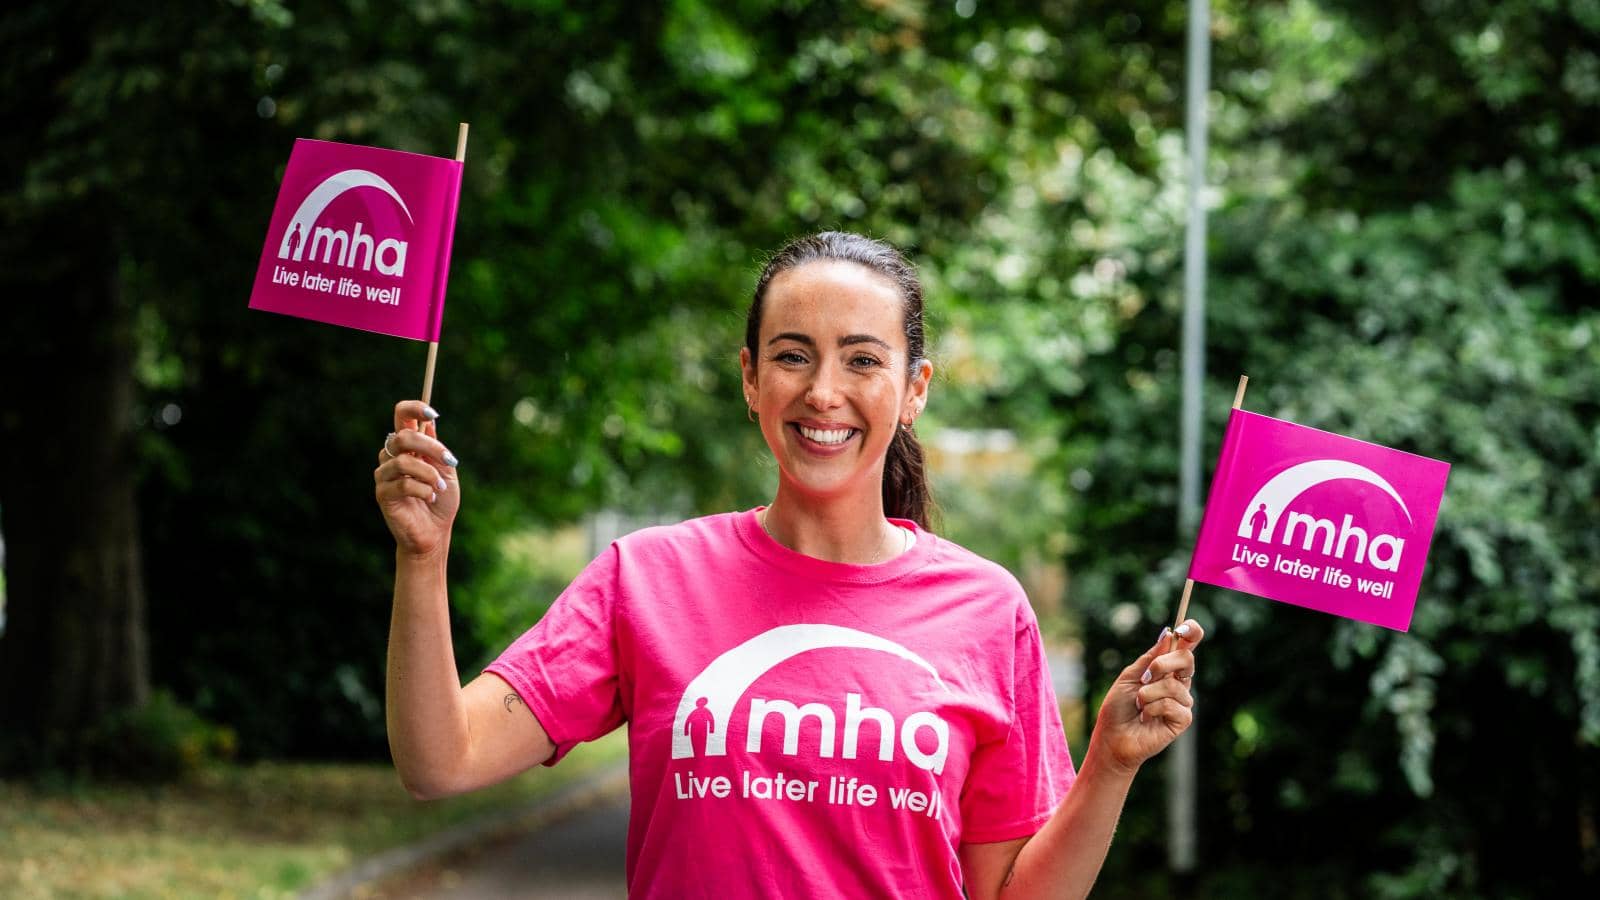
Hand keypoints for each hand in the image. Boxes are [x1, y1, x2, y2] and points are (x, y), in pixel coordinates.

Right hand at [374, 400, 460, 557]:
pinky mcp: (382, 494)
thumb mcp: (445, 471)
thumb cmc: (440, 501)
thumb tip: (430, 423)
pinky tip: (430, 499)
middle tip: (450, 461)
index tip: (433, 414)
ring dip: (429, 475)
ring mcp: (384, 475)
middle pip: (403, 436)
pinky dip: (423, 490)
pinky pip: (403, 484)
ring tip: (440, 489)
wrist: (434, 532)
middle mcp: (392, 456)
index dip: (414, 409)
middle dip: (431, 447)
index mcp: (408, 446)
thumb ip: (436, 449)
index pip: (402, 416)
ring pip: (404, 462)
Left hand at [1092, 619, 1204, 774]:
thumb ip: (1150, 658)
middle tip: (1145, 677)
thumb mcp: (1130, 677)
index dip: (1191, 633)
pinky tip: (1146, 719)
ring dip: (1147, 694)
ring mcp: (1183, 702)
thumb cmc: (1118, 708)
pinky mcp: (1183, 720)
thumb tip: (1168, 633)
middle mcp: (1178, 683)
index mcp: (1167, 670)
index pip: (1187, 647)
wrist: (1112, 738)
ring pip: (1173, 685)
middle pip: (1187, 659)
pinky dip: (1152, 709)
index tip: (1183, 628)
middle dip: (1163, 664)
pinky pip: (1172, 704)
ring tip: (1139, 706)